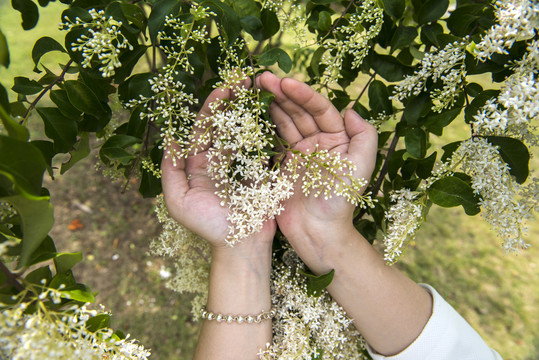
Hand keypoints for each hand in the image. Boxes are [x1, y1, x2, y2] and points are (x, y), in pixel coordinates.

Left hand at [161, 84, 275, 252]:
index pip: (203, 129)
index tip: (223, 89)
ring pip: (243, 131)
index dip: (211, 108)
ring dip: (249, 110)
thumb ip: (170, 170)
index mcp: (198, 165)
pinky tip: (270, 111)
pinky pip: (261, 146)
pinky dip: (264, 129)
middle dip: (232, 102)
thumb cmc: (208, 226)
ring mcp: (241, 166)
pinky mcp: (260, 172)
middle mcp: (218, 162)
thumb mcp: (178, 200)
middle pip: (224, 125)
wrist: (240, 246)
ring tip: (258, 88)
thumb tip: (170, 139)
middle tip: (244, 79)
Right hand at [257, 72, 377, 268]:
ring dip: (272, 104)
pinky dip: (264, 126)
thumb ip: (364, 136)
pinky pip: (273, 140)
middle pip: (300, 111)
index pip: (320, 109)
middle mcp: (318, 142)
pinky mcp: (284, 165)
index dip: (303, 94)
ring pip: (285, 122)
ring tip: (254, 87)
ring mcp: (300, 153)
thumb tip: (351, 110)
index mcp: (338, 139)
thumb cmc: (341, 201)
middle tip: (262, 77)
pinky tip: (252, 112)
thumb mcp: (361, 167)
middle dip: (282, 93)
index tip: (285, 82)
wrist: (319, 233)